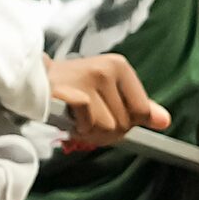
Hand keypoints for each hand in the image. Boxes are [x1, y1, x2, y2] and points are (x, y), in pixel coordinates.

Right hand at [46, 52, 167, 149]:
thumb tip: (164, 121)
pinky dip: (78, 128)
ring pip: (106, 128)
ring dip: (91, 132)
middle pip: (124, 124)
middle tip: (88, 119)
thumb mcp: (111, 91)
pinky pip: (87, 124)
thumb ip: (138, 106)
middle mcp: (106, 70)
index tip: (109, 115)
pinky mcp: (69, 92)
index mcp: (120, 67)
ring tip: (78, 119)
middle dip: (106, 131)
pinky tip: (70, 119)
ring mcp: (87, 80)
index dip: (127, 123)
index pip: (142, 111)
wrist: (34, 79)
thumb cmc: (74, 88)